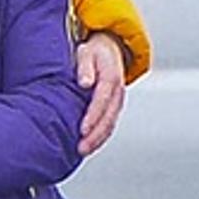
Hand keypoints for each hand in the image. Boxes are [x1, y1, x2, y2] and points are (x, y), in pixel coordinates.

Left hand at [76, 33, 128, 155]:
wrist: (110, 48)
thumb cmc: (94, 51)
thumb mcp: (87, 52)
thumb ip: (85, 67)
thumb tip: (85, 83)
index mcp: (111, 78)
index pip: (102, 100)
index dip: (93, 116)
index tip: (82, 129)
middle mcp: (117, 92)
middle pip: (108, 117)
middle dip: (96, 134)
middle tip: (81, 147)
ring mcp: (117, 100)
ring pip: (110, 124)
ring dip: (98, 139)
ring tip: (83, 150)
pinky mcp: (114, 106)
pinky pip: (109, 124)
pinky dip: (100, 136)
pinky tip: (90, 145)